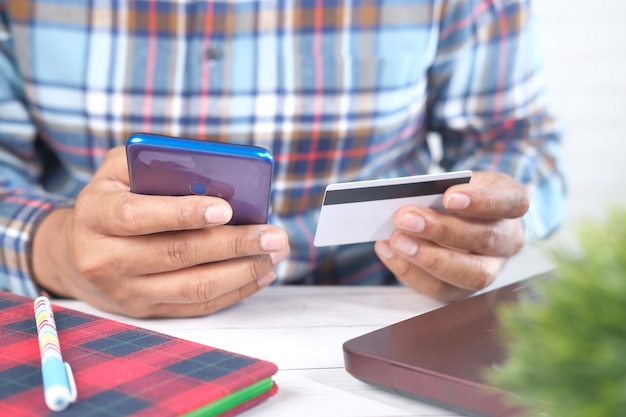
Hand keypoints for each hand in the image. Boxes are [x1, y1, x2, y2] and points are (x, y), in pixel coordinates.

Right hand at [31, 146, 289, 317]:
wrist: (76, 252)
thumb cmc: (112, 199)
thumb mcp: (122, 170)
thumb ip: (158, 163)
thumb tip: (214, 171)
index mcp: (96, 215)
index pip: (138, 216)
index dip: (182, 213)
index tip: (225, 209)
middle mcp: (105, 258)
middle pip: (177, 254)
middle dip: (233, 244)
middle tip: (274, 235)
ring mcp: (126, 291)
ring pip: (193, 287)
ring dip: (242, 271)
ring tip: (275, 254)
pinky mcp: (146, 311)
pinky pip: (197, 306)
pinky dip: (234, 291)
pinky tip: (260, 273)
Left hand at [374, 171, 528, 301]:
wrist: (459, 218)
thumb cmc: (457, 194)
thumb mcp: (454, 181)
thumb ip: (437, 189)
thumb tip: (405, 201)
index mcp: (512, 203)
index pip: (511, 202)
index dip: (482, 201)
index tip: (449, 196)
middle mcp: (508, 239)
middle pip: (485, 239)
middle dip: (441, 231)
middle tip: (404, 219)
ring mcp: (492, 268)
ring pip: (470, 274)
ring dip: (428, 259)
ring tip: (396, 240)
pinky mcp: (466, 290)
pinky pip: (442, 289)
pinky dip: (410, 272)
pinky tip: (387, 251)